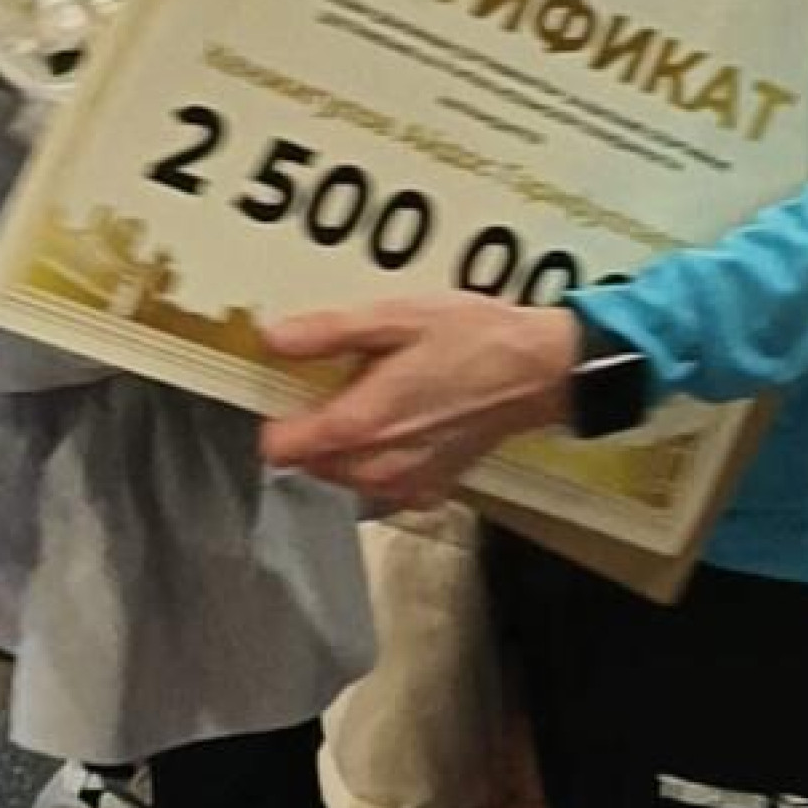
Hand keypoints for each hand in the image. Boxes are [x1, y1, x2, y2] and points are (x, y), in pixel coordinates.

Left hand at [261, 296, 581, 507]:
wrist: (535, 371)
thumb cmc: (469, 338)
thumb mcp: (396, 318)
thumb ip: (328, 334)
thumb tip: (272, 339)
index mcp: (360, 424)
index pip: (280, 450)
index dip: (276, 418)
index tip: (289, 391)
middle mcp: (376, 467)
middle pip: (310, 464)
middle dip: (313, 430)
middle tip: (342, 384)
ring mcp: (404, 485)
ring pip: (343, 477)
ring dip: (345, 448)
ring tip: (377, 399)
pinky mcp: (430, 490)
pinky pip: (381, 486)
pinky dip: (381, 462)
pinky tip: (404, 425)